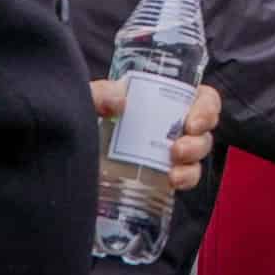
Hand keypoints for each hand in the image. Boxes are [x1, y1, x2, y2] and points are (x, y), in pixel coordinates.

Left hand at [91, 80, 220, 190]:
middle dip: (199, 141)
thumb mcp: (88, 100)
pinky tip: (173, 181)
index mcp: (163, 99)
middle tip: (178, 149)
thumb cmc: (84, 119)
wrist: (67, 158)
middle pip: (204, 129)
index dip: (207, 108)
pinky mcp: (160, 175)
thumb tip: (119, 101)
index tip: (192, 122)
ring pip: (198, 154)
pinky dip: (186, 179)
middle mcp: (171, 124)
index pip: (202, 98)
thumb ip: (99, 94)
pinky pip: (186, 177)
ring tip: (174, 171)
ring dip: (193, 162)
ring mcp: (168, 151)